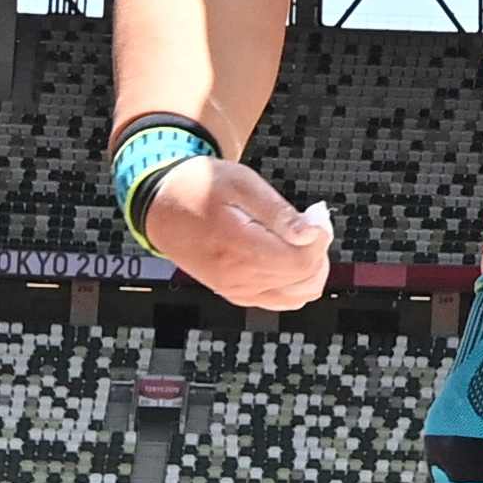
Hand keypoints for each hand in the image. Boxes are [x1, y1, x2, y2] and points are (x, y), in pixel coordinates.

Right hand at [142, 157, 333, 309]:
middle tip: (308, 220)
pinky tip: (286, 252)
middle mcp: (238, 279)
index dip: (320, 238)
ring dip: (310, 266)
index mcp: (239, 249)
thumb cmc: (199, 187)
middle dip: (318, 250)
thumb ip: (279, 212)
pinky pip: (282, 299)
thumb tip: (312, 234)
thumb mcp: (240, 183)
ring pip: (299, 294)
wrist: (161, 207)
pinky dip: (295, 280)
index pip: (302, 262)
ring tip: (296, 235)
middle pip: (306, 280)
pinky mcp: (236, 294)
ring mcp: (237, 291)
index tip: (315, 213)